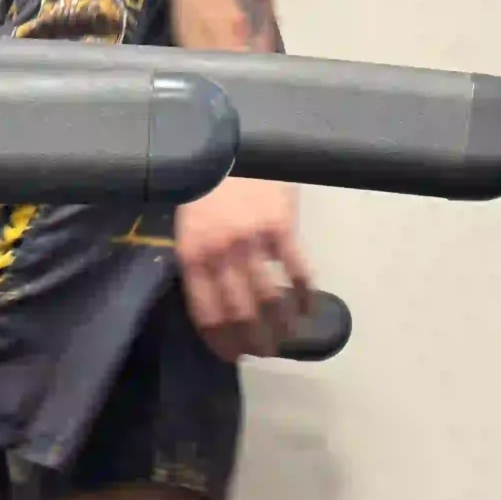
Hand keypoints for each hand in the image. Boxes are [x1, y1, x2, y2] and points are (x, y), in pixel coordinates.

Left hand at [176, 175, 313, 361]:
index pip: (207, 314)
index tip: (233, 355)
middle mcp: (220, 253)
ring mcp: (252, 240)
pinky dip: (305, 295)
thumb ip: (202, 261)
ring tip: (288, 337)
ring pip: (269, 299)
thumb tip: (219, 301)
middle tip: (265, 352)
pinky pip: (297, 271)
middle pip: (240, 314)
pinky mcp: (280, 226)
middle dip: (254, 341)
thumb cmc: (208, 187)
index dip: (222, 342)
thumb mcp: (191, 226)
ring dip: (281, 326)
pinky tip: (309, 308)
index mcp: (193, 256)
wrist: (230, 144)